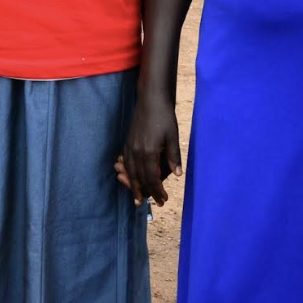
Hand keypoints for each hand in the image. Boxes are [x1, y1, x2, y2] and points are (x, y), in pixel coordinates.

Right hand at [117, 88, 180, 206]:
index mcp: (149, 152)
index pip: (152, 178)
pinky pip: (125, 161)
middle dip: (143, 192)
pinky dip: (126, 171)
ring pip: (129, 171)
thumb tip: (178, 175)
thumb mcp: (173, 136)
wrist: (151, 99)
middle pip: (138, 178)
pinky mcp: (128, 141)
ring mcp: (130, 146)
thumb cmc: (164, 116)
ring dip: (132, 185)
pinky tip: (126, 175)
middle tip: (146, 204)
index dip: (157, 191)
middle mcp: (137, 151)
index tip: (162, 200)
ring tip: (134, 197)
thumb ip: (174, 156)